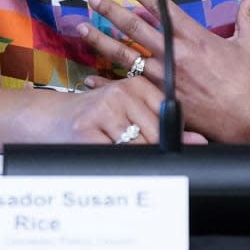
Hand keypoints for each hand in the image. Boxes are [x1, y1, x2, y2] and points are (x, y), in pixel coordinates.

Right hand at [23, 75, 204, 144]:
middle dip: (152, 153)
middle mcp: (122, 92)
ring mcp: (103, 109)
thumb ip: (162, 123)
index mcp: (137, 85)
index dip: (171, 139)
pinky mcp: (86, 129)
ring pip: (138, 148)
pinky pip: (115, 156)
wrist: (50, 118)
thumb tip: (200, 142)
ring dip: (133, 159)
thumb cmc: (96, 118)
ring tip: (119, 153)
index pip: (170, 117)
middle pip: (157, 135)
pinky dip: (116, 164)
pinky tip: (107, 156)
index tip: (162, 147)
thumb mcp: (128, 112)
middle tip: (136, 154)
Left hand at [80, 0, 249, 142]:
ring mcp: (165, 77)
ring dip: (102, 40)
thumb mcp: (249, 43)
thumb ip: (248, 13)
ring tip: (82, 28)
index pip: (162, 8)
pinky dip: (108, 82)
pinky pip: (129, 87)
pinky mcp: (161, 98)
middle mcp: (176, 54)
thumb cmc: (248, 82)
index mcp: (195, 38)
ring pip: (126, 55)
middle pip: (136, 28)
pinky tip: (89, 76)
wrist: (246, 121)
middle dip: (112, 10)